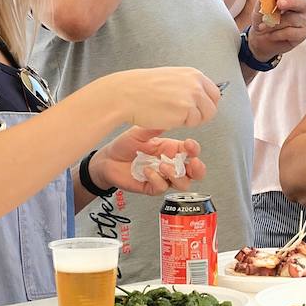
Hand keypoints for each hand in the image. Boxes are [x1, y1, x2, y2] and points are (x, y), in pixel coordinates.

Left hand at [91, 127, 205, 195]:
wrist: (107, 160)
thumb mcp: (139, 132)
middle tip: (193, 164)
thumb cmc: (124, 145)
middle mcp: (169, 163)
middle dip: (198, 169)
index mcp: (170, 149)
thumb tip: (169, 118)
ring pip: (182, 184)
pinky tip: (147, 171)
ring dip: (177, 175)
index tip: (189, 145)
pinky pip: (161, 188)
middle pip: (194, 172)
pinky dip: (157, 180)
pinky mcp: (151, 187)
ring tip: (164, 166)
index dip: (194, 150)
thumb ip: (154, 127)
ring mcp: (162, 177)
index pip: (191, 152)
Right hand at [106, 67, 219, 128]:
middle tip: (185, 116)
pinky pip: (190, 124)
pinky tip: (166, 116)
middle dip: (201, 115)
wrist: (127, 94)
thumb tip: (200, 98)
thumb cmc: (143, 88)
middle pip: (212, 108)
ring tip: (171, 114)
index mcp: (193, 74)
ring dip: (190, 120)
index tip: (197, 109)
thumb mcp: (171, 78)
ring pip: (203, 118)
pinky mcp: (185, 110)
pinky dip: (180, 124)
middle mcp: (196, 84)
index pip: (214, 93)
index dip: (206, 105)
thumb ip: (188, 86)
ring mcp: (192, 97)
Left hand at [247, 0, 305, 60]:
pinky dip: (277, 34)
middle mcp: (301, 7)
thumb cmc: (264, 20)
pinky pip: (290, 32)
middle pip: (302, 2)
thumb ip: (264, 1)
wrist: (261, 39)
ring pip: (292, 19)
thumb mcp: (260, 9)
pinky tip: (270, 35)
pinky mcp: (302, 34)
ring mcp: (304, 21)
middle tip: (279, 4)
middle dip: (291, 2)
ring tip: (262, 27)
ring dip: (274, 23)